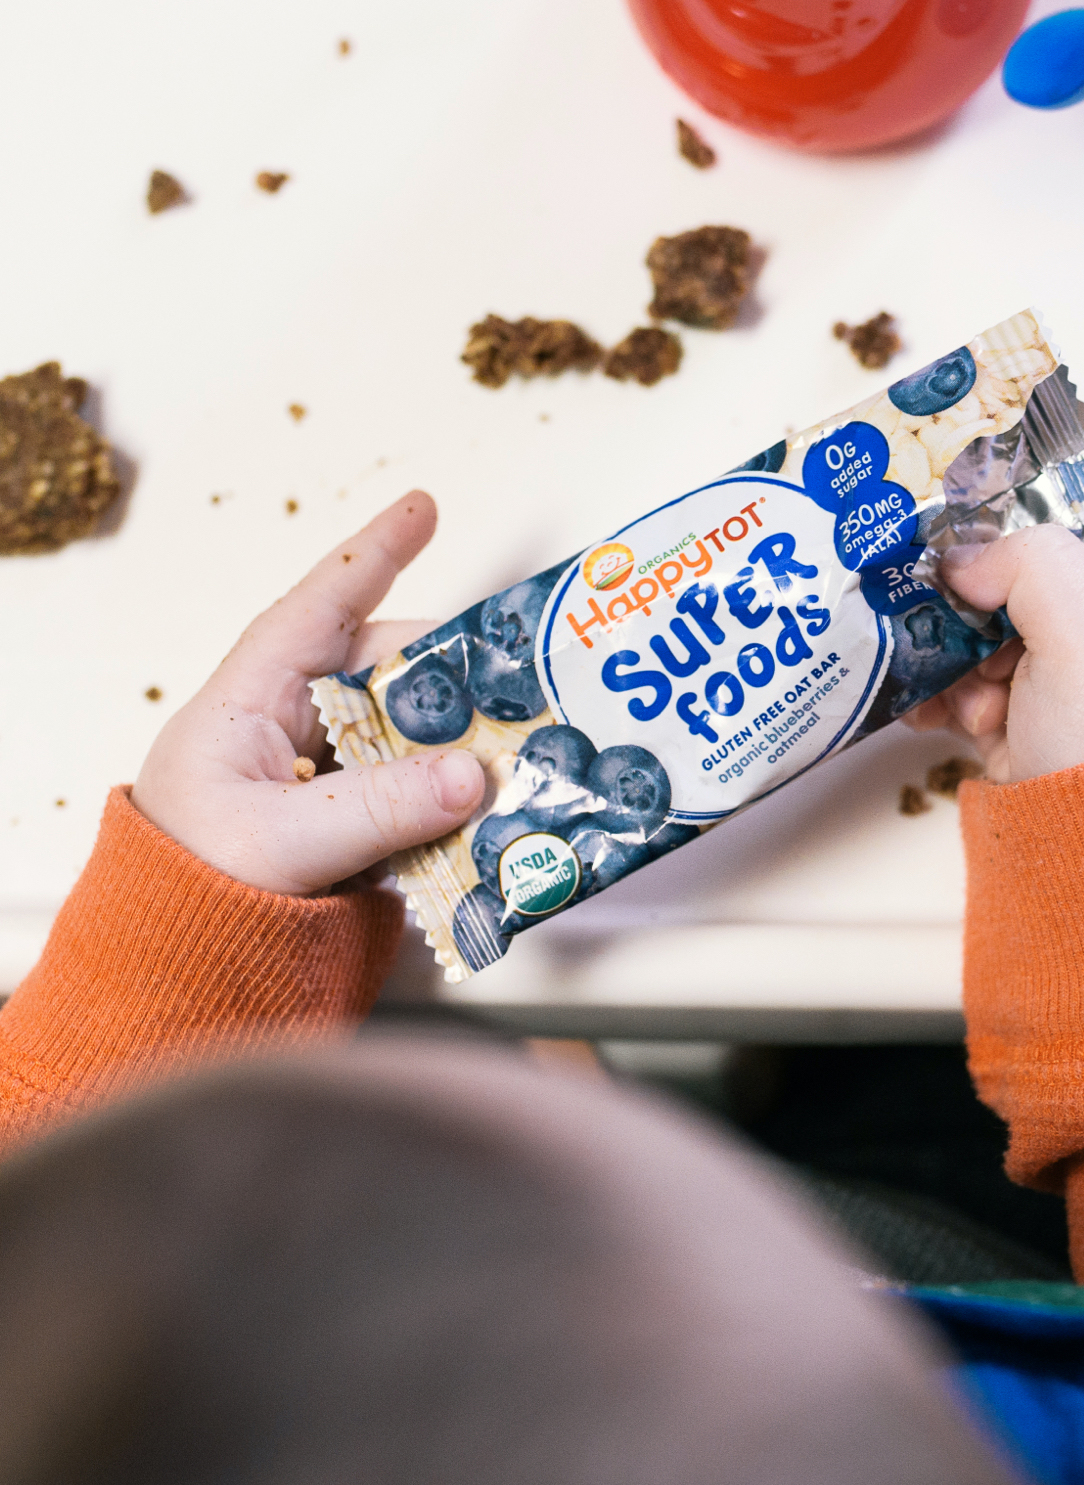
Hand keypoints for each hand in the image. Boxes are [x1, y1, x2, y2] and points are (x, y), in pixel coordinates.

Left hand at [132, 492, 485, 894]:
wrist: (164, 977)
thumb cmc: (182, 897)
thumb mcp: (281, 846)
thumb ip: (378, 809)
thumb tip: (471, 774)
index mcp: (247, 706)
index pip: (316, 611)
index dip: (372, 554)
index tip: (424, 507)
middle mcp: (285, 730)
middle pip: (382, 674)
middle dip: (450, 676)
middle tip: (518, 681)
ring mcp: (316, 780)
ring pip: (405, 737)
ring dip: (459, 747)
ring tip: (518, 751)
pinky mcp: (344, 829)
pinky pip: (410, 796)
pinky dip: (451, 802)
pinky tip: (491, 814)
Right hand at [905, 526, 1083, 782]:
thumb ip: (1032, 565)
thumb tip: (967, 557)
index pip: (1076, 522)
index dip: (1014, 521)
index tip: (958, 536)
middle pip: (1019, 580)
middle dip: (975, 608)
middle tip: (957, 635)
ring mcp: (1066, 686)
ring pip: (983, 635)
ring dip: (957, 662)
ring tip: (970, 704)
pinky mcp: (1027, 727)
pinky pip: (967, 687)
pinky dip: (943, 698)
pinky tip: (934, 717)